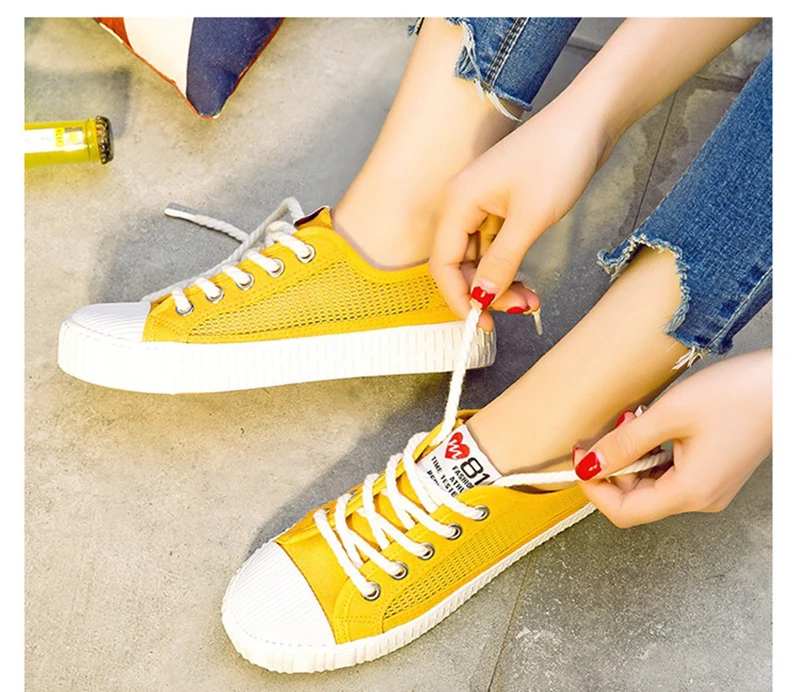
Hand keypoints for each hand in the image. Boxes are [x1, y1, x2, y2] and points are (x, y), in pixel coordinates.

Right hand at [429, 92, 611, 328]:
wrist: (590, 118)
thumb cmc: (559, 156)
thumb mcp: (531, 217)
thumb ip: (502, 261)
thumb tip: (480, 297)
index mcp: (457, 201)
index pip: (442, 264)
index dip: (459, 298)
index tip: (482, 323)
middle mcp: (461, 203)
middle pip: (458, 264)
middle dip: (483, 292)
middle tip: (518, 309)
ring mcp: (481, 204)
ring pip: (478, 259)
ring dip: (499, 283)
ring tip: (530, 300)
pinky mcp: (501, 206)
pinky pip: (494, 247)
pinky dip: (508, 267)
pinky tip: (527, 282)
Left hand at [573, 349, 771, 527]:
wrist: (785, 384)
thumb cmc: (738, 396)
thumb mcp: (668, 414)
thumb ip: (624, 444)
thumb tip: (589, 465)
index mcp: (689, 492)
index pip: (624, 512)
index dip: (594, 488)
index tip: (579, 460)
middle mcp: (700, 498)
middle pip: (635, 500)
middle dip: (614, 466)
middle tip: (611, 429)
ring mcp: (708, 487)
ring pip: (651, 484)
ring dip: (633, 456)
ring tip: (637, 420)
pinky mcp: (711, 472)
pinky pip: (669, 472)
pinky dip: (652, 452)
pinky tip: (652, 424)